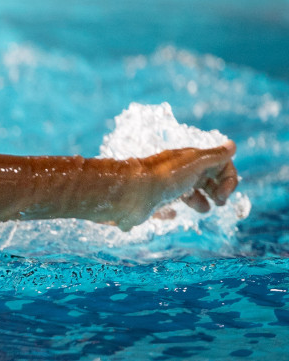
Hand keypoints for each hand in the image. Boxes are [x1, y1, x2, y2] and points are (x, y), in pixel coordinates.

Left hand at [117, 143, 237, 228]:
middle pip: (204, 178)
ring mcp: (164, 188)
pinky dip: (172, 211)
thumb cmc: (164, 177)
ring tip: (203, 209)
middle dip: (217, 189)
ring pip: (187, 193)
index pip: (218, 165)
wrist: (129, 193)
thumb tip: (232, 145)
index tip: (223, 195)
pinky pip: (165, 207)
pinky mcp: (152, 203)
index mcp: (189, 160)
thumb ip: (214, 156)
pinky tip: (172, 214)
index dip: (228, 179)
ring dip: (199, 201)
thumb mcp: (194, 163)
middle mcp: (177, 172)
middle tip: (220, 201)